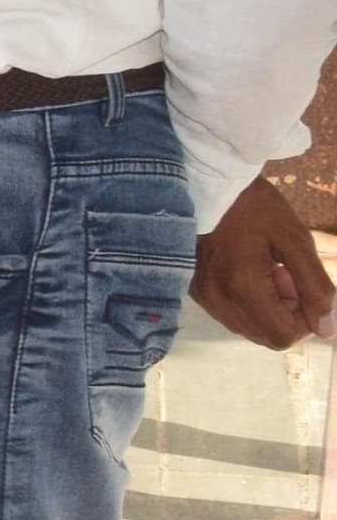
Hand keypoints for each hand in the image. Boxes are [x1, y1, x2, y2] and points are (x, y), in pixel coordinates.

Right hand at [194, 177, 332, 347]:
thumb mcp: (296, 241)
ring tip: (266, 271)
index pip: (284, 335)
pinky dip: (249, 303)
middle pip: (267, 336)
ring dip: (269, 309)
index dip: (305, 318)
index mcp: (243, 288)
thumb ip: (316, 287)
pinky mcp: (196, 291)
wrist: (208, 182)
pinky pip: (232, 316)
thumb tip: (328, 329)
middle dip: (288, 313)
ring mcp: (204, 297)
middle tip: (284, 274)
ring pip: (250, 329)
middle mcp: (218, 300)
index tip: (299, 282)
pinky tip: (248, 272)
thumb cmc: (257, 207)